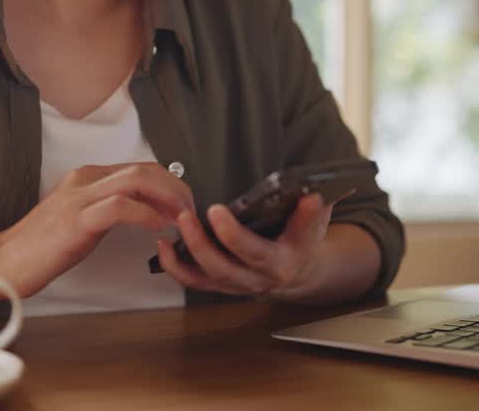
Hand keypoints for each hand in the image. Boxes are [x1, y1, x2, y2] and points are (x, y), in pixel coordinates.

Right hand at [0, 162, 193, 296]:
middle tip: (190, 211)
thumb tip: (147, 212)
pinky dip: (146, 214)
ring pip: (137, 180)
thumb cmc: (41, 247)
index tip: (183, 206)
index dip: (170, 184)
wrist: (4, 262)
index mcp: (87, 177)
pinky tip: (157, 227)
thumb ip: (109, 209)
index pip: (141, 168)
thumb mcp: (82, 219)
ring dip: (168, 197)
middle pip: (145, 169)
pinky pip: (120, 207)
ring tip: (181, 217)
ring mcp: (79, 197)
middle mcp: (85, 180)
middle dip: (176, 188)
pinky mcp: (76, 220)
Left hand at [154, 193, 334, 299]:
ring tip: (180, 220)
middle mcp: (257, 278)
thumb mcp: (316, 224)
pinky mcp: (220, 283)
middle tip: (195, 213)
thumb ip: (313, 210)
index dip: (235, 234)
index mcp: (282, 263)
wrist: (298, 269)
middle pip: (226, 265)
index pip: (257, 251)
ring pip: (207, 274)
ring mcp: (236, 283)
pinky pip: (194, 280)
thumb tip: (312, 193)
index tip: (219, 211)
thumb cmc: (303, 240)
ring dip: (188, 249)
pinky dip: (175, 266)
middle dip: (206, 240)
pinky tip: (163, 244)